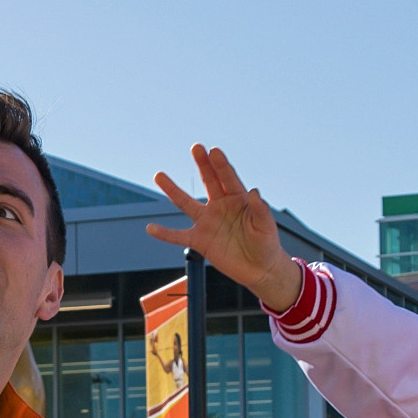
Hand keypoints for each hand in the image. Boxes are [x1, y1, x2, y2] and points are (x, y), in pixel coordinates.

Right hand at [146, 146, 304, 313]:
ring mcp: (208, 222)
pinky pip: (179, 236)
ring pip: (187, 203)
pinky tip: (151, 228)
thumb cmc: (266, 245)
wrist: (259, 269)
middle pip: (209, 181)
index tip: (214, 151)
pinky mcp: (200, 240)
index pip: (229, 178)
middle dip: (203, 164)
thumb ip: (260, 209)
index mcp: (239, 199)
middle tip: (196, 148)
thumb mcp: (266, 226)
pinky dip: (165, 233)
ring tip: (159, 176)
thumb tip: (254, 192)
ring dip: (173, 190)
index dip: (221, 165)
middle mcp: (221, 206)